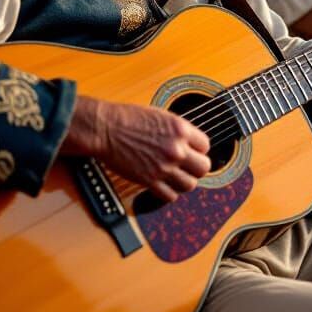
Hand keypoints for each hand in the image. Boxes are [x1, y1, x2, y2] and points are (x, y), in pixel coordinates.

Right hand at [63, 95, 210, 202]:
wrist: (106, 128)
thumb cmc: (128, 118)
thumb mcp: (161, 116)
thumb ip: (178, 131)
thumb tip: (189, 142)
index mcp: (181, 129)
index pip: (206, 146)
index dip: (198, 149)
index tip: (191, 151)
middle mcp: (176, 149)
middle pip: (203, 167)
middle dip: (197, 167)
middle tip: (188, 166)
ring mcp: (164, 167)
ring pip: (190, 185)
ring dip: (184, 182)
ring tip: (176, 177)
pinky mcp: (149, 180)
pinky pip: (170, 196)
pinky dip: (169, 193)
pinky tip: (163, 186)